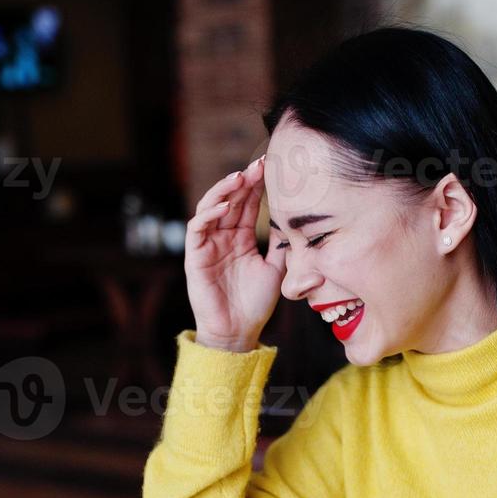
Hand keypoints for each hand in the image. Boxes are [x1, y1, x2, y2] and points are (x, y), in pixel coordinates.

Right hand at [184, 155, 286, 352]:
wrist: (238, 332)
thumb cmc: (255, 305)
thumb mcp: (277, 269)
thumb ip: (283, 246)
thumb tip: (301, 224)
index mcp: (241, 238)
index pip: (248, 203)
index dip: (257, 185)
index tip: (272, 167)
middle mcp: (223, 237)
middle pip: (231, 199)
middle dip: (244, 180)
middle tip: (260, 165)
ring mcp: (208, 244)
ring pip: (211, 206)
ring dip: (224, 190)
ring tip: (240, 177)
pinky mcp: (195, 256)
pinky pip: (197, 228)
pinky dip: (210, 213)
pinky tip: (226, 206)